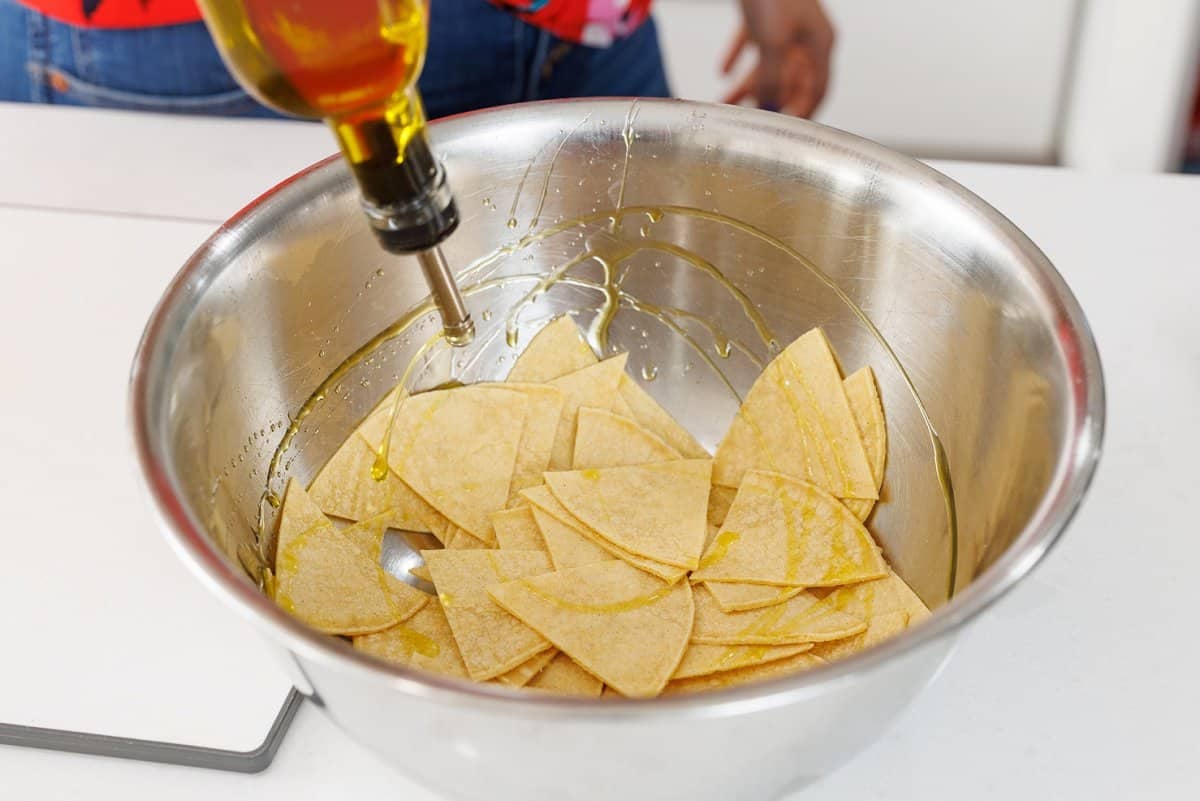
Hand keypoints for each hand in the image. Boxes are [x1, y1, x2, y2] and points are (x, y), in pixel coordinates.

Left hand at [722, 0, 834, 117]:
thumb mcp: (774, 42)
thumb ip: (771, 78)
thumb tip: (768, 105)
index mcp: (818, 43)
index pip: (818, 89)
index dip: (805, 112)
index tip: (788, 131)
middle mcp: (805, 36)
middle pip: (790, 81)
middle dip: (770, 101)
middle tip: (752, 120)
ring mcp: (784, 26)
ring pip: (768, 66)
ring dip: (748, 85)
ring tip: (728, 100)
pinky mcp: (762, 15)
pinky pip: (750, 44)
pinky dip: (737, 59)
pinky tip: (724, 70)